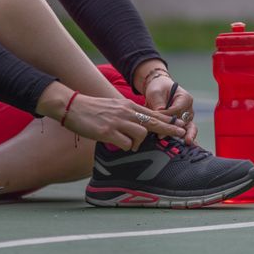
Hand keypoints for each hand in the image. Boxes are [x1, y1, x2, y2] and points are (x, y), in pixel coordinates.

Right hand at [36, 82, 185, 151]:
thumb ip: (128, 114)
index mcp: (128, 105)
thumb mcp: (114, 106)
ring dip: (137, 143)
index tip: (179, 125)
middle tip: (181, 134)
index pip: (153, 113)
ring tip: (128, 144)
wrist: (72, 106)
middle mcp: (125, 112)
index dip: (167, 121)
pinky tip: (116, 144)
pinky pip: (125, 144)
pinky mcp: (107, 132)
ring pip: (141, 135)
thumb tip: (140, 126)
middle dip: (169, 129)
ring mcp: (117, 122)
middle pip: (153, 122)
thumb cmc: (92, 109)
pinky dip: (124, 147)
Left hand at [144, 75, 197, 144]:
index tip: (158, 121)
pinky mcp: (180, 124)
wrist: (158, 89)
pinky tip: (185, 145)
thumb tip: (159, 114)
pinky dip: (182, 137)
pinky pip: (182, 131)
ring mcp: (185, 117)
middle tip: (187, 140)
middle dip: (185, 131)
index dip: (168, 117)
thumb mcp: (156, 93)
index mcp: (184, 98)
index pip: (177, 110)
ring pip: (187, 128)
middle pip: (187, 121)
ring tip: (187, 143)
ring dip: (185, 135)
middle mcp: (188, 109)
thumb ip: (158, 104)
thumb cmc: (158, 88)